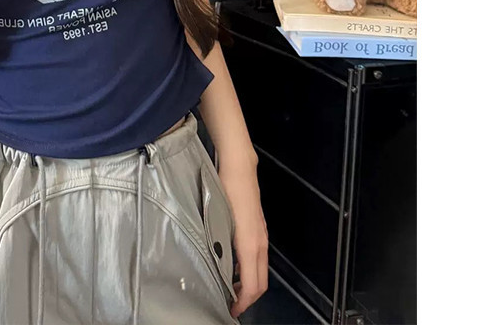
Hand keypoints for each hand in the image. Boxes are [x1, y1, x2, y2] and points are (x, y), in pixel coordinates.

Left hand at [217, 160, 268, 318]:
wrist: (240, 166)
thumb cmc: (226, 189)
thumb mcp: (219, 218)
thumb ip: (220, 244)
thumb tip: (215, 267)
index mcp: (251, 245)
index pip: (253, 285)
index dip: (243, 303)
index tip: (231, 311)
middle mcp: (260, 243)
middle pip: (261, 282)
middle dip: (248, 298)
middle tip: (230, 305)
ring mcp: (262, 235)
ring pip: (260, 270)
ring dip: (249, 284)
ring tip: (229, 289)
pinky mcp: (259, 228)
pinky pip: (258, 258)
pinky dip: (249, 270)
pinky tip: (232, 265)